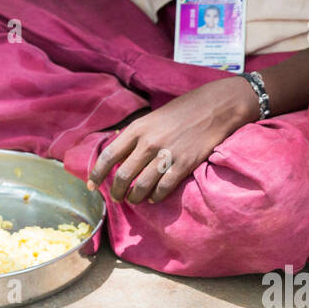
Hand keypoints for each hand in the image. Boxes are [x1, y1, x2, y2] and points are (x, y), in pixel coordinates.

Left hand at [89, 75, 258, 203]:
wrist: (215, 107)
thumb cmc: (184, 110)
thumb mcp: (154, 117)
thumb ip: (138, 135)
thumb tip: (123, 155)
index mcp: (138, 128)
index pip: (109, 155)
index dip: (97, 173)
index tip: (93, 185)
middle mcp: (148, 142)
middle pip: (123, 175)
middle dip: (117, 191)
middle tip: (117, 198)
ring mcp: (166, 154)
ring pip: (142, 186)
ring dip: (135, 198)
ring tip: (135, 200)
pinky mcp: (184, 164)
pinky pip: (163, 188)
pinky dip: (156, 197)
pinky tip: (155, 198)